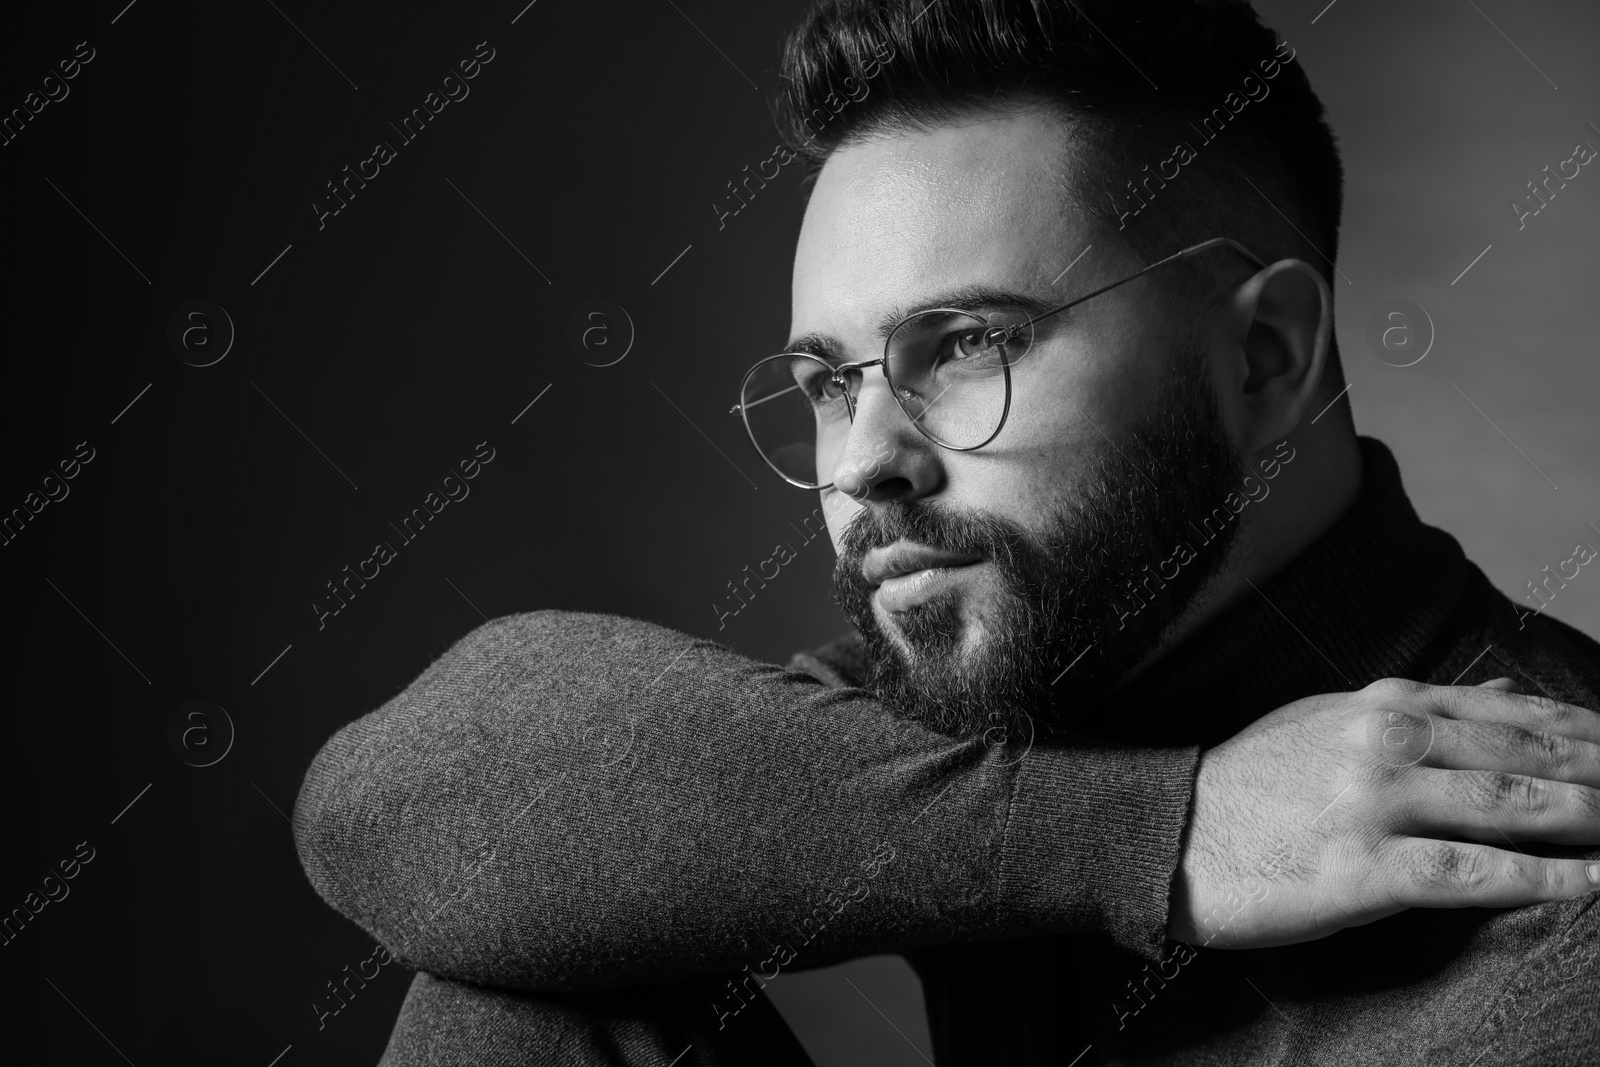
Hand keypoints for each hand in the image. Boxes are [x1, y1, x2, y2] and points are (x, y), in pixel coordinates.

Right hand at [1174, 677, 1599, 948]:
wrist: (1166, 831)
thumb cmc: (1252, 781)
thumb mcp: (1330, 719)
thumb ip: (1418, 710)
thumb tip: (1509, 697)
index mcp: (1382, 701)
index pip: (1513, 712)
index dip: (1588, 732)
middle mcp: (1385, 740)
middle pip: (1527, 757)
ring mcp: (1373, 803)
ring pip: (1511, 807)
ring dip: (1591, 820)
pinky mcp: (1359, 869)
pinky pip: (1471, 873)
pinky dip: (1541, 879)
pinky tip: (1589, 884)